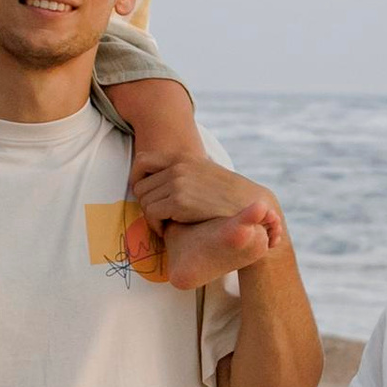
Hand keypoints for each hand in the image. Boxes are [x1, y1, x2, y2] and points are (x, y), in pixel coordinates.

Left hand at [128, 154, 286, 264]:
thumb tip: (163, 180)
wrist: (250, 205)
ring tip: (165, 224)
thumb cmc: (227, 196)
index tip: (143, 194)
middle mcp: (178, 166)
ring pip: (144, 201)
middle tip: (158, 216)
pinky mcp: (179, 201)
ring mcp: (178, 182)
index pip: (142, 161)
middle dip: (146, 204)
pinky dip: (155, 225)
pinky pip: (151, 214)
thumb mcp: (205, 173)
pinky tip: (167, 230)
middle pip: (140, 186)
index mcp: (183, 157)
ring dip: (151, 217)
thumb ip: (185, 172)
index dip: (136, 178)